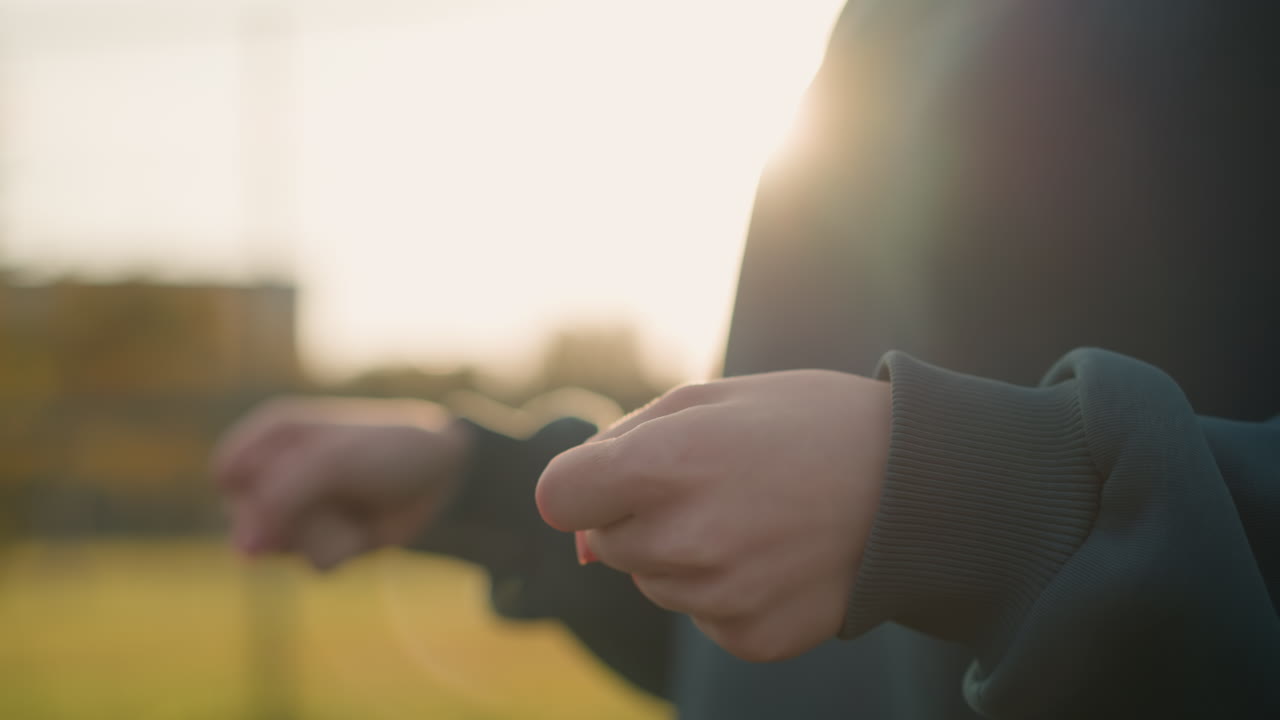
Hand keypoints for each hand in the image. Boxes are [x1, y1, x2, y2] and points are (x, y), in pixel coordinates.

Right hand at [212, 397, 471, 570]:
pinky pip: (313, 564)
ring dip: (325, 534)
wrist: (446, 478)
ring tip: (354, 509)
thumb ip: (276, 500)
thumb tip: (242, 552)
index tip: (301, 477)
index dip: (260, 488)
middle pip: (249, 519)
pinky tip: (364, 529)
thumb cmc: (390, 451)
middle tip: (336, 493)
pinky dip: (344, 550)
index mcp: (273, 435)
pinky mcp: (324, 540)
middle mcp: (278, 471)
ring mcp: (300, 509)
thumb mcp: (331, 462)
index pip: (229, 476)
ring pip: (281, 548)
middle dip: (297, 516)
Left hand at [535, 371, 889, 661]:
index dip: (586, 484)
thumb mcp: (708, 400)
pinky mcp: (750, 637)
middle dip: (642, 516)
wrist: (916, 483)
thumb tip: (575, 539)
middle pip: (607, 544)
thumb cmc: (804, 424)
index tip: (623, 477)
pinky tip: (775, 556)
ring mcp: (720, 596)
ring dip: (684, 554)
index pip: (560, 497)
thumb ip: (618, 452)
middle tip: (715, 486)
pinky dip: (727, 592)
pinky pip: (702, 618)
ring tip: (754, 517)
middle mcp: (686, 538)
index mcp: (667, 462)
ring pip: (655, 582)